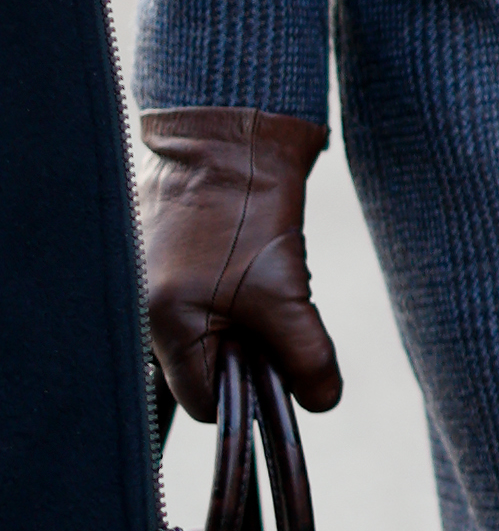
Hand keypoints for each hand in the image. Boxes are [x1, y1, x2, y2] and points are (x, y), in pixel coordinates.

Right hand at [138, 108, 342, 420]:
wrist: (234, 128)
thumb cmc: (249, 204)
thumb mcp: (282, 285)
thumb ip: (303, 350)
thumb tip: (322, 402)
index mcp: (162, 328)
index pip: (208, 401)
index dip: (253, 388)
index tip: (285, 359)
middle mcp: (144, 314)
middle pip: (208, 366)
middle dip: (251, 349)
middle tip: (277, 305)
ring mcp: (152, 285)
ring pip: (213, 331)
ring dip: (249, 316)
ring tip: (263, 270)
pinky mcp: (167, 259)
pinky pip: (207, 298)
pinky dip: (237, 290)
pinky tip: (249, 255)